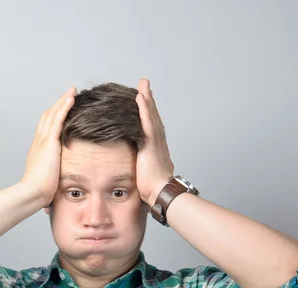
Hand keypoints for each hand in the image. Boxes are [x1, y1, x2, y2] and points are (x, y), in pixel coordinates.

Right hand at [20, 86, 76, 206]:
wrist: (33, 193)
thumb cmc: (40, 192)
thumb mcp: (49, 181)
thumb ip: (54, 178)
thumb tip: (59, 186)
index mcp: (38, 151)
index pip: (46, 129)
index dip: (53, 117)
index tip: (61, 110)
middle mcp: (39, 142)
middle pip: (48, 117)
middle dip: (58, 105)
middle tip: (68, 94)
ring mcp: (43, 141)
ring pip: (52, 114)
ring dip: (62, 101)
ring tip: (72, 91)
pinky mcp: (49, 142)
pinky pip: (58, 119)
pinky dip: (64, 106)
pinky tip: (71, 98)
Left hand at [135, 79, 174, 205]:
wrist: (161, 192)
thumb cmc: (153, 188)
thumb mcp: (145, 174)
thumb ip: (141, 167)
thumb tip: (136, 169)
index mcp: (156, 148)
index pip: (151, 125)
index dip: (148, 112)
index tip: (143, 100)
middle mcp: (158, 141)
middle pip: (152, 116)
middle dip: (148, 100)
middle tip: (144, 85)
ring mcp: (156, 141)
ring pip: (151, 116)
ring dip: (147, 99)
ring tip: (143, 85)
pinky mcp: (151, 143)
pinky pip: (147, 122)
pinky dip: (144, 109)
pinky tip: (140, 98)